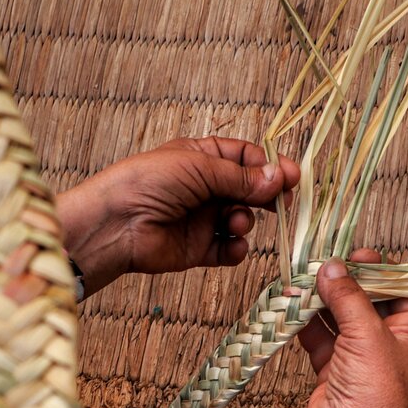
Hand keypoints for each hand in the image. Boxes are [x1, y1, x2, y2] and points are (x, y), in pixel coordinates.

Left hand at [55, 137, 299, 296]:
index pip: (245, 158)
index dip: (269, 167)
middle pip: (248, 189)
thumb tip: (279, 178)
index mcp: (201, 158)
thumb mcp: (199, 168)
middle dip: (266, 196)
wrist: (117, 224)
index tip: (291, 176)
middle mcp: (203, 187)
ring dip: (245, 221)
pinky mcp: (198, 248)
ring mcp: (201, 218)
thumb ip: (241, 177)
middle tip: (281, 202)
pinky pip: (228, 249)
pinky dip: (235, 248)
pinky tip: (233, 244)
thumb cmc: (149, 182)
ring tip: (235, 222)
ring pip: (241, 219)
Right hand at [296, 249, 407, 407]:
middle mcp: (391, 345)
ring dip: (323, 300)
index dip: (386, 271)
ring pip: (342, 317)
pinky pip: (322, 337)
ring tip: (305, 279)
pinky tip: (294, 304)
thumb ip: (348, 297)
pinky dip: (308, 322)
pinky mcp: (335, 369)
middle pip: (371, 301)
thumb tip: (333, 267)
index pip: (407, 291)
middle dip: (348, 282)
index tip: (362, 256)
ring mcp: (361, 357)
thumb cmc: (374, 394)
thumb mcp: (367, 335)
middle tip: (328, 263)